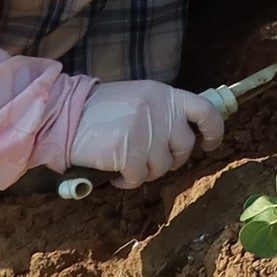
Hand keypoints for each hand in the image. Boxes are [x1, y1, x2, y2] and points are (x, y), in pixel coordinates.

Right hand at [71, 79, 227, 188]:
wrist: (63, 114)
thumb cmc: (100, 110)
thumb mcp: (138, 99)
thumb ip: (163, 113)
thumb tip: (186, 136)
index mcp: (165, 94)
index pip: (206, 111)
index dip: (213, 131)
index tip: (208, 144)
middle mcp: (159, 110)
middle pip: (185, 146)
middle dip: (171, 160)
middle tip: (149, 161)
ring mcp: (144, 130)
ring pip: (162, 166)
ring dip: (146, 172)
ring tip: (127, 165)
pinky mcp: (127, 150)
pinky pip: (139, 177)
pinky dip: (128, 182)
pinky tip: (116, 175)